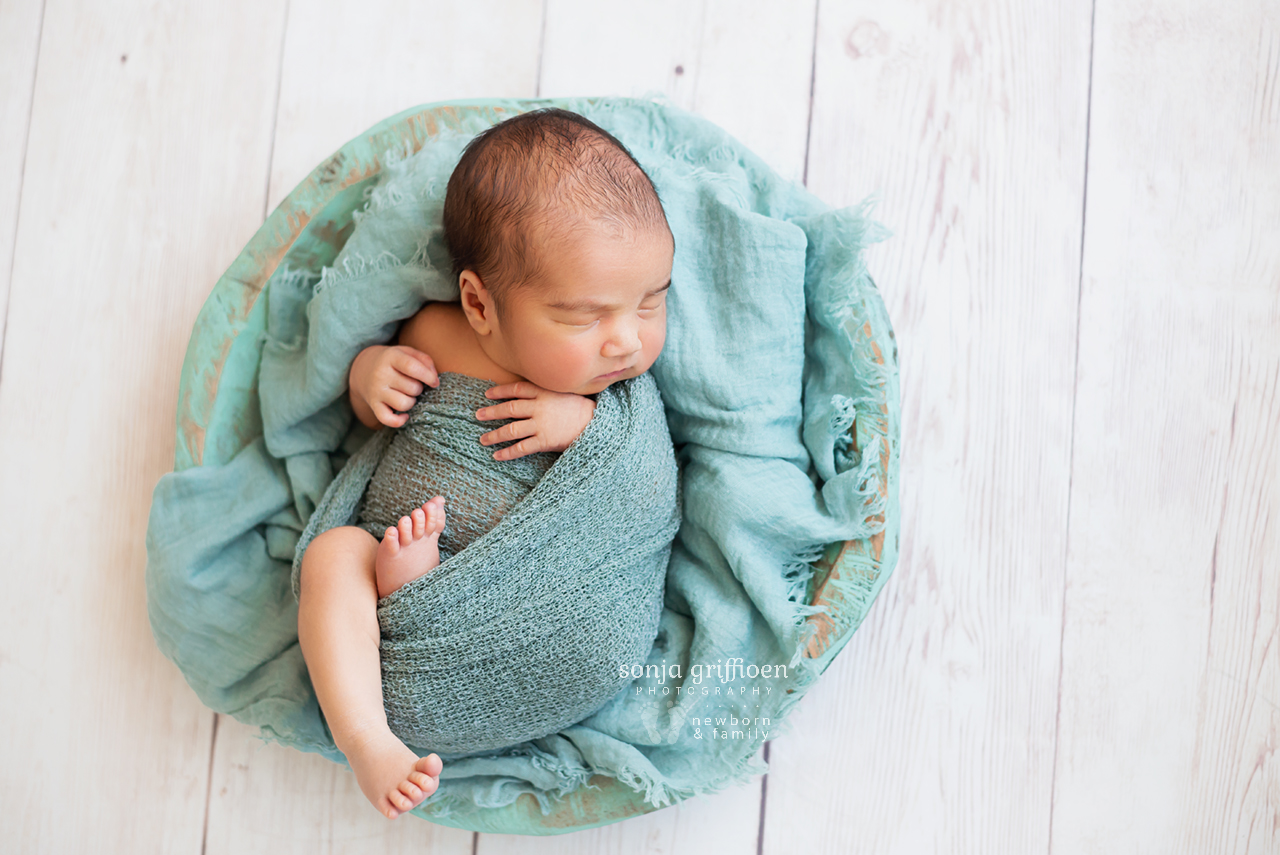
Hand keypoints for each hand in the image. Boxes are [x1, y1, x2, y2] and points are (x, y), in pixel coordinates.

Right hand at [349, 345, 438, 428]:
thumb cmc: (394, 361)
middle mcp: (381, 374)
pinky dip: (399, 421)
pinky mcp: (373, 405)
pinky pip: (388, 419)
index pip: (411, 366)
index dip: (428, 376)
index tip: (434, 382)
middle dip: (419, 388)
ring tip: (408, 395)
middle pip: (412, 388)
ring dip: (412, 402)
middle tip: (413, 384)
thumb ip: (425, 360)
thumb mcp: (407, 352)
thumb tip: (434, 380)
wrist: (363, 368)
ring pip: (404, 404)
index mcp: (391, 357)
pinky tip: (404, 415)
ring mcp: (376, 391)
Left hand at [475, 382, 595, 459]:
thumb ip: (546, 393)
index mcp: (544, 392)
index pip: (517, 389)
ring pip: (511, 429)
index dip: (500, 391)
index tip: (487, 394)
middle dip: (492, 412)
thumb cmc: (581, 408)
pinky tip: (497, 455)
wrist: (597, 424)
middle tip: (478, 415)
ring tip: (483, 439)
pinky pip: (522, 448)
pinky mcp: (545, 441)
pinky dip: (508, 452)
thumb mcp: (564, 392)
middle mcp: (539, 407)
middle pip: (509, 409)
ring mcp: (541, 425)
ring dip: (495, 435)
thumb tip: (528, 395)